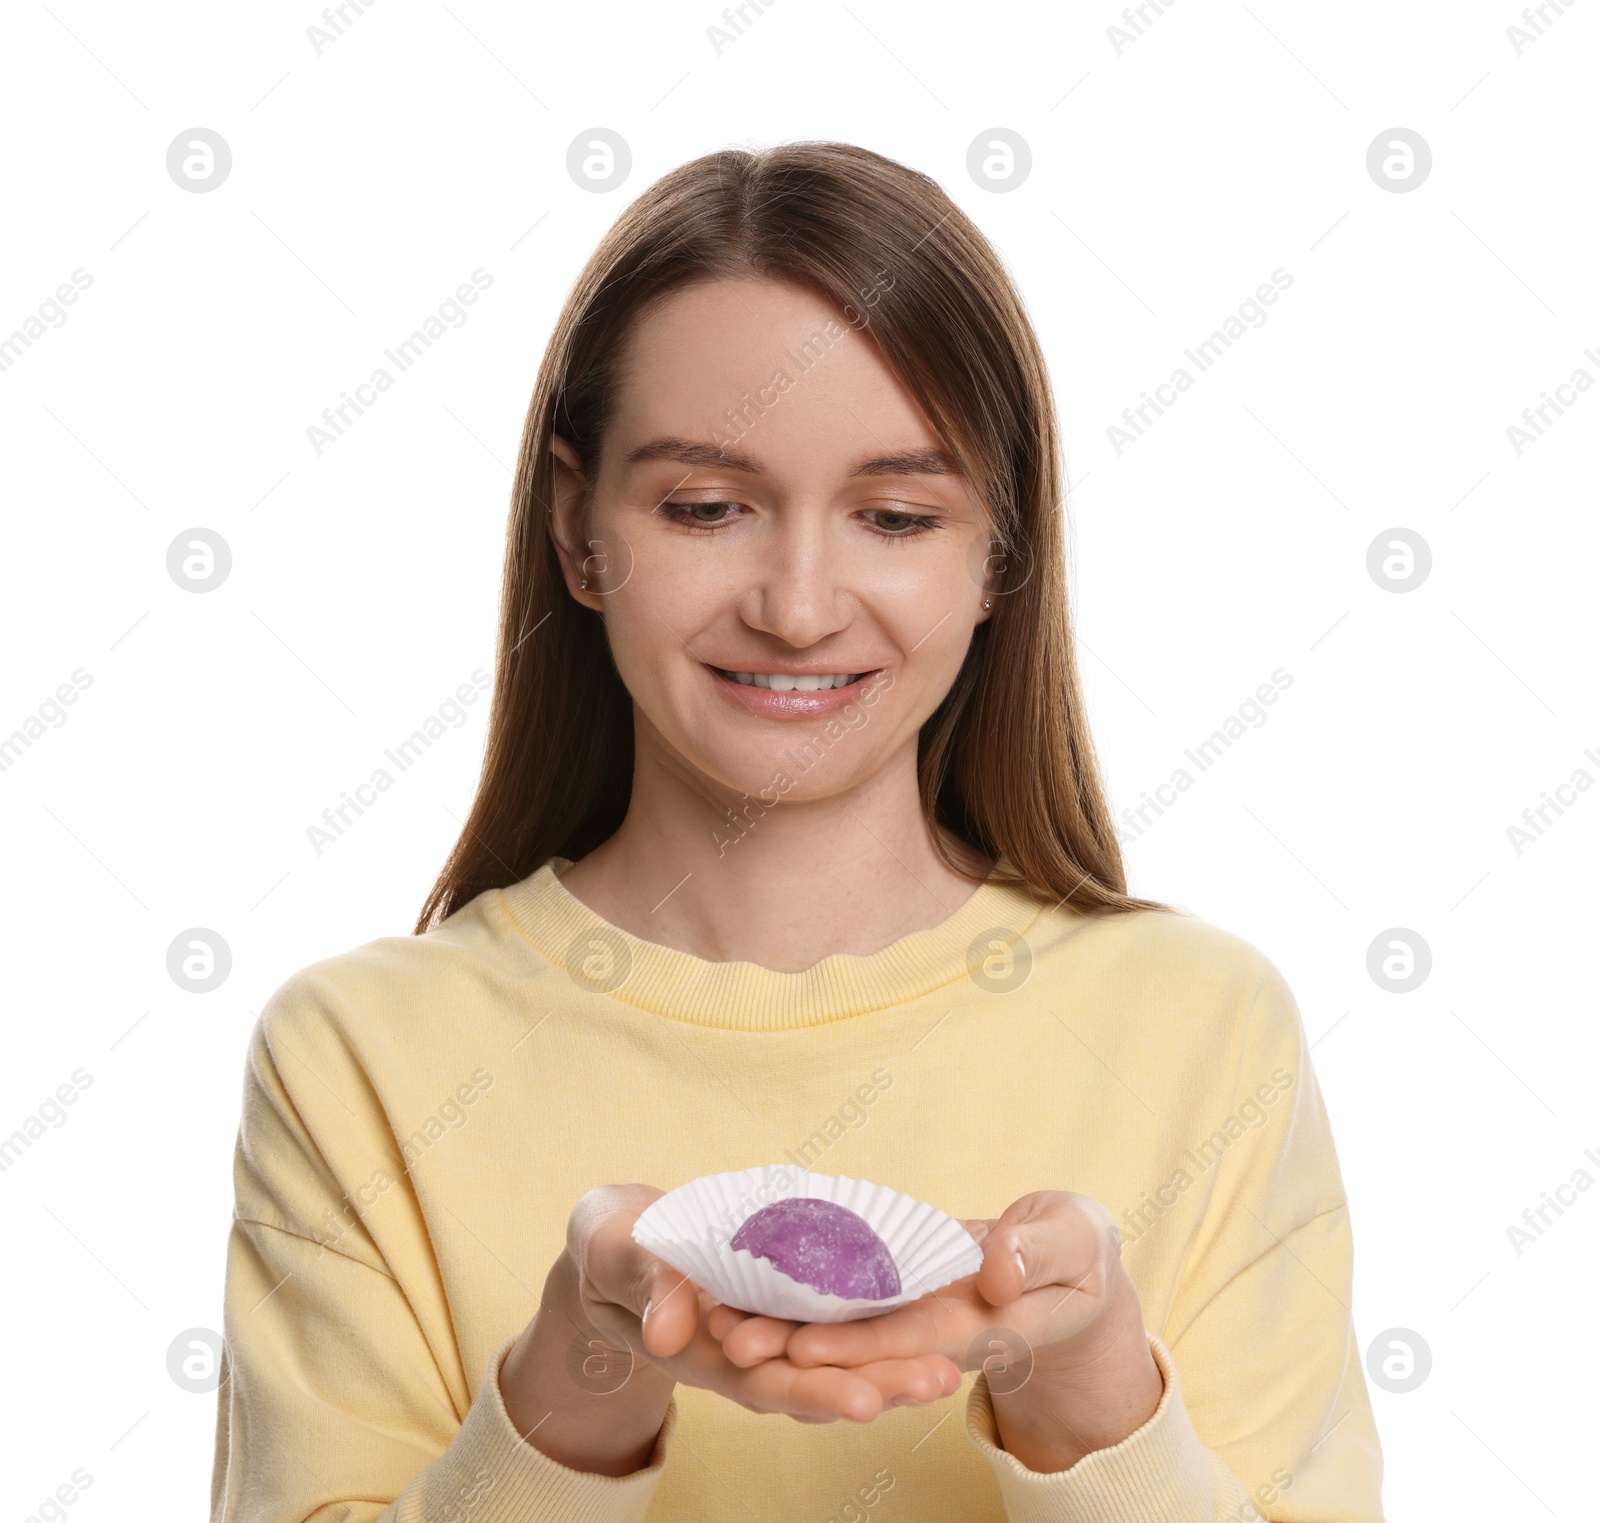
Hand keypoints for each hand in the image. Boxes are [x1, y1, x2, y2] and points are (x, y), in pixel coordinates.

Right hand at [501, 1185, 963, 1475]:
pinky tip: (928, 1314)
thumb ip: (645, 1286)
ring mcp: (772, 1326)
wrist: (620, 1235)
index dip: (817, 1391)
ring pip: (837, 1354)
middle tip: (941, 1381)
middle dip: (880, 1384)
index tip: (864, 1402)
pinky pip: (838, 1313)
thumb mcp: (617, 1256)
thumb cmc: (613, 1245)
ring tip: (952, 1366)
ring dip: (892, 1363)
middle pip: (820, 1378)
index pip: (770, 1382)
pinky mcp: (788, 1295)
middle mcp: (750, 1351)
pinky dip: (880, 1320)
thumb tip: (671, 1331)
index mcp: (709, 1353)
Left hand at [707, 1190, 1163, 1471]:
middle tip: (732, 1340)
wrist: (1073, 1261)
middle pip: (862, 1346)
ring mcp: (914, 1313)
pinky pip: (843, 1297)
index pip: (914, 1340)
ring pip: (842, 1326)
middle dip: (797, 1347)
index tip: (805, 1343)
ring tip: (718, 1320)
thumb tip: (996, 1273)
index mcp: (984, 1325)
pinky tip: (744, 1282)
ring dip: (783, 1327)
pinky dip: (796, 1294)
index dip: (860, 1344)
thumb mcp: (1078, 1241)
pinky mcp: (898, 1291)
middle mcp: (937, 1328)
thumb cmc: (1081, 1250)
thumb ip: (1040, 1254)